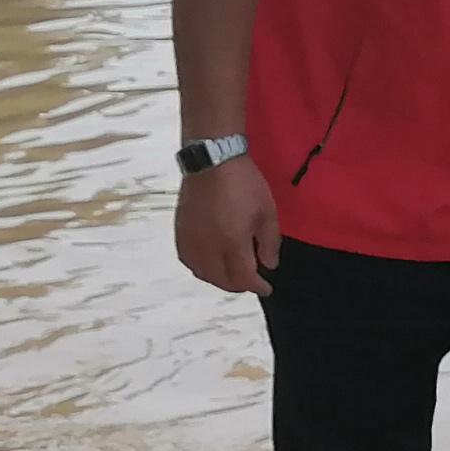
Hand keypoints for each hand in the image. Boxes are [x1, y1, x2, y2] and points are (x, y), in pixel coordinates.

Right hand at [175, 159, 279, 295]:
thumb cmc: (245, 184)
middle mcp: (208, 247)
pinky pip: (188, 260)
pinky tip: (211, 263)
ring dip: (219, 279)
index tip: (266, 289)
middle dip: (239, 285)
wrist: (212, 161)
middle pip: (221, 279)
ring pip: (202, 273)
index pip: (243, 277)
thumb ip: (270, 243)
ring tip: (233, 275)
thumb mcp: (267, 212)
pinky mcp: (180, 231)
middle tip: (251, 282)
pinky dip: (201, 268)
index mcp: (232, 242)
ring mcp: (191, 240)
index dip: (257, 287)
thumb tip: (269, 266)